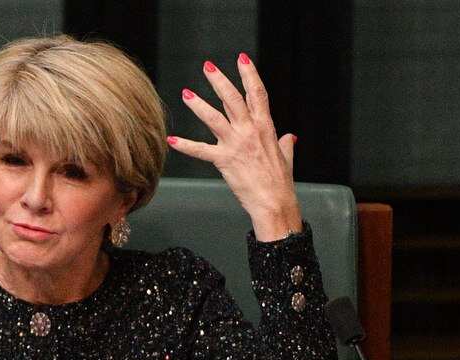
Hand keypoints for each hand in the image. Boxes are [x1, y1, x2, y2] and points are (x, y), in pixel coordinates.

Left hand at [168, 54, 302, 241]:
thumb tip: (289, 137)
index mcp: (266, 126)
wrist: (274, 201)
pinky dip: (184, 145)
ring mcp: (236, 144)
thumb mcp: (285, 157)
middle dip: (220, 80)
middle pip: (233, 98)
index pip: (257, 93)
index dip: (249, 74)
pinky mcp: (224, 160)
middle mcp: (250, 131)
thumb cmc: (280, 181)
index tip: (242, 59)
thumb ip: (284, 144)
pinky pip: (200, 150)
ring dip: (199, 105)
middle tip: (208, 66)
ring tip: (186, 94)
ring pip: (214, 118)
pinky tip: (171, 140)